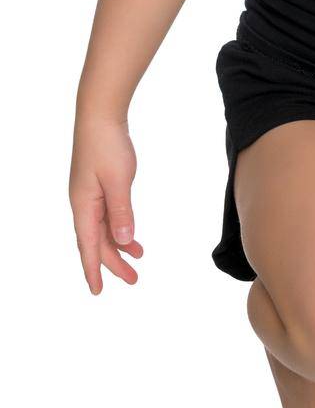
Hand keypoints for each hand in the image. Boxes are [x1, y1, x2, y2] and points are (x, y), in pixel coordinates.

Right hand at [68, 113, 143, 293]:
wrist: (100, 116)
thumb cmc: (107, 146)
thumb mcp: (118, 180)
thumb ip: (121, 211)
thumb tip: (122, 240)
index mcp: (84, 206)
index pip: (88, 246)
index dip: (94, 269)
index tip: (98, 291)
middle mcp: (83, 204)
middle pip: (96, 242)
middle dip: (113, 263)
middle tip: (133, 280)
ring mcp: (90, 195)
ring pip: (103, 229)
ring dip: (119, 245)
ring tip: (138, 258)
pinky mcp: (98, 186)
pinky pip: (107, 215)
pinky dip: (119, 227)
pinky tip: (130, 233)